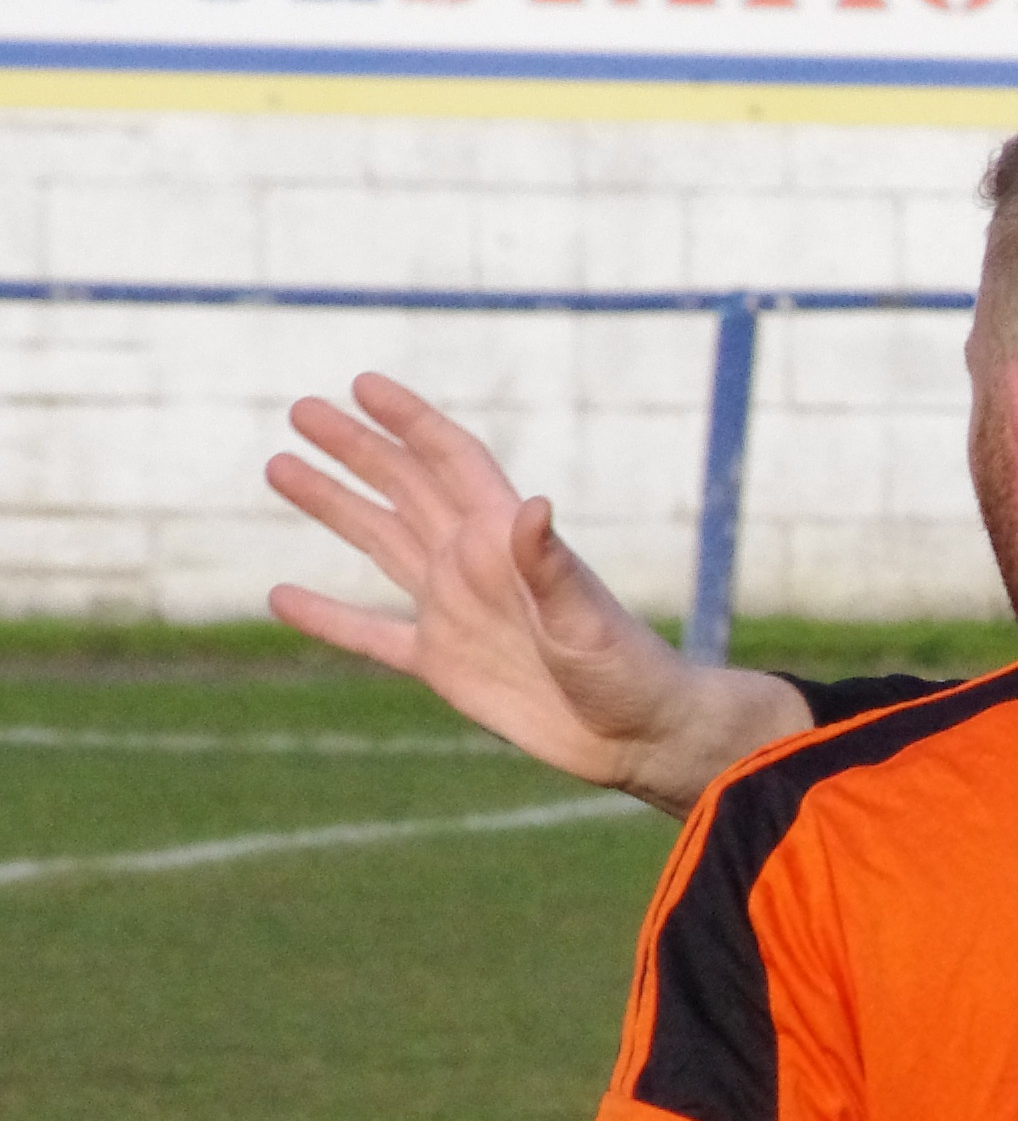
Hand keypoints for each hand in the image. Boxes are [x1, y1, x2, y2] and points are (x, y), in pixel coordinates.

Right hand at [266, 375, 807, 816]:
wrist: (634, 736)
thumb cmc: (626, 669)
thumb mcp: (587, 617)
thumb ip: (551, 565)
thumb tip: (533, 504)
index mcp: (505, 541)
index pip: (451, 462)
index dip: (410, 422)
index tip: (362, 384)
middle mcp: (473, 565)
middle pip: (404, 489)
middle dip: (355, 448)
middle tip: (299, 409)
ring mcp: (454, 611)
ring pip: (380, 544)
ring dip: (335, 507)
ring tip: (280, 466)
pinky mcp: (442, 663)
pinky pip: (370, 635)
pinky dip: (328, 617)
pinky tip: (280, 596)